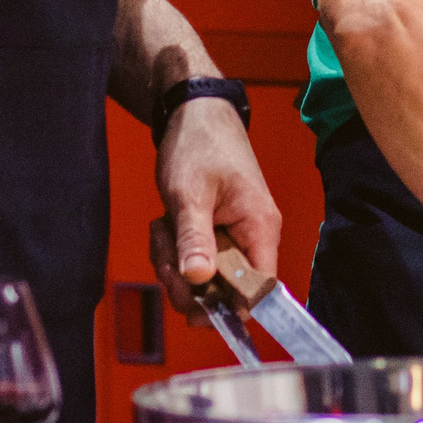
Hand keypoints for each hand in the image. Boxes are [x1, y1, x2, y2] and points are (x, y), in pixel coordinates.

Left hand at [149, 98, 281, 317]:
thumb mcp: (189, 192)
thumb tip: (198, 281)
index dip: (228, 309)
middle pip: (225, 290)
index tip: (192, 309)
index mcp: (260, 228)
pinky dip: (175, 249)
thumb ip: (194, 238)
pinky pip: (195, 258)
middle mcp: (253, 237)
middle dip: (187, 281)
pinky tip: (165, 224)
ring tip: (162, 228)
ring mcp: (234, 235)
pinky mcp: (216, 231)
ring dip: (175, 262)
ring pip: (204, 277)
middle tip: (165, 258)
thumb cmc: (198, 144)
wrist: (192, 113)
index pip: (258, 291)